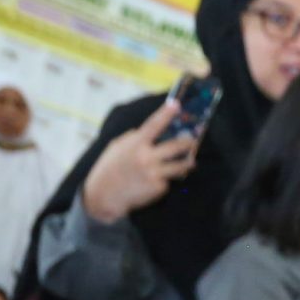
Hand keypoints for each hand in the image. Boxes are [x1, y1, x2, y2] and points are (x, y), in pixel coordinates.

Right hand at [79, 99, 198, 224]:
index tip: (177, 104)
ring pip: (181, 165)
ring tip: (191, 162)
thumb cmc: (110, 169)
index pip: (153, 125)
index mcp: (135, 144)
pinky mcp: (158, 187)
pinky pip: (169, 180)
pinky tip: (159, 181)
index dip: (166, 113)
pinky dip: (167, 179)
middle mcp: (146, 157)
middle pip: (176, 146)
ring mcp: (154, 173)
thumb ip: (133, 138)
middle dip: (189, 143)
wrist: (104, 195)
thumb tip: (145, 132)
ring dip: (188, 163)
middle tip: (194, 141)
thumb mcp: (117, 148)